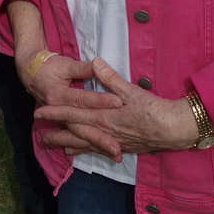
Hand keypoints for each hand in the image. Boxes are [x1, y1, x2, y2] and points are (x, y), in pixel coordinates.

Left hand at [33, 57, 198, 160]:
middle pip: (75, 133)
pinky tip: (77, 151)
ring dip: (68, 144)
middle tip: (40, 135)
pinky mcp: (121, 147)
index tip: (40, 112)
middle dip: (57, 133)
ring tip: (54, 145)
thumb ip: (111, 78)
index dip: (56, 113)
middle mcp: (105, 132)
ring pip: (85, 144)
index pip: (74, 114)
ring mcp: (113, 141)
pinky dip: (85, 150)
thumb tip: (96, 62)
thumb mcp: (132, 90)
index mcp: (104, 117)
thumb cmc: (154, 109)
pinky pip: (97, 150)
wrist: (173, 129)